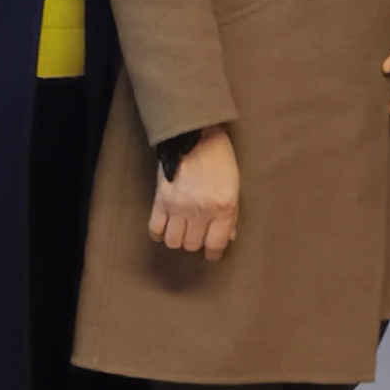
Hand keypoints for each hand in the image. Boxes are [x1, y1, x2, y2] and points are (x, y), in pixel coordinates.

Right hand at [151, 128, 240, 256]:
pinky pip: (155, 230)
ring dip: (178, 238)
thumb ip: (231, 214)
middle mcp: (200, 211)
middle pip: (192, 245)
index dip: (213, 252)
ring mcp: (178, 207)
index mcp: (223, 207)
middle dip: (196, 242)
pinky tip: (166, 227)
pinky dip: (160, 233)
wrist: (195, 137)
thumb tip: (228, 237)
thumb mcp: (234, 186)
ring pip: (174, 242)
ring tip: (182, 229)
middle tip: (198, 232)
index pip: (216, 244)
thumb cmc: (220, 160)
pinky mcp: (160, 201)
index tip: (211, 252)